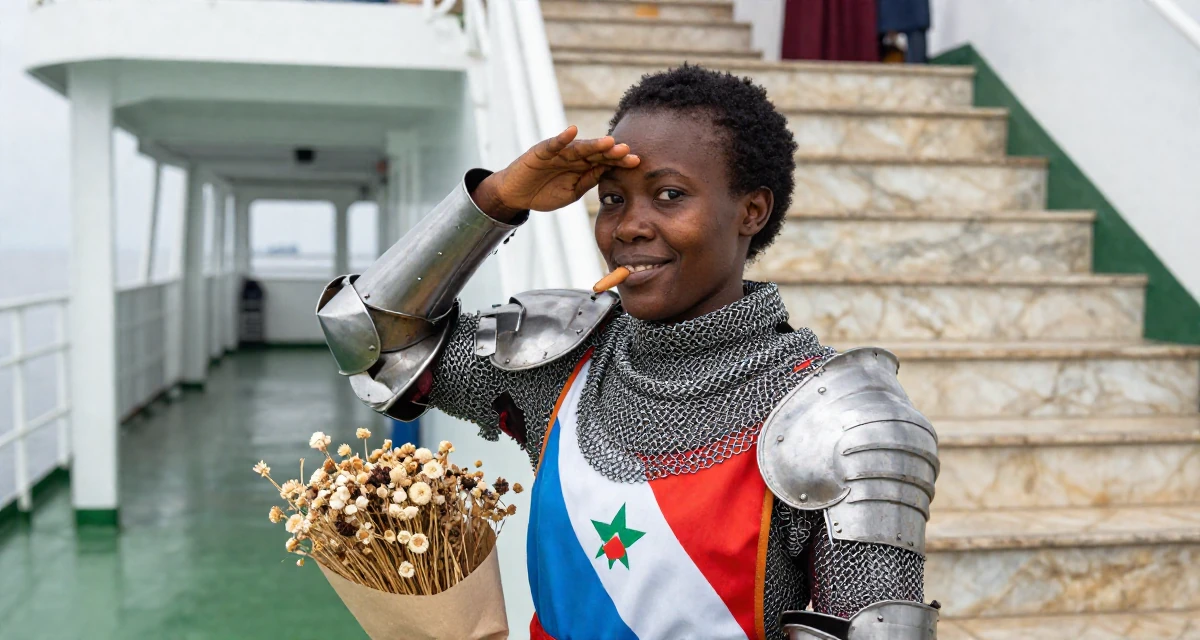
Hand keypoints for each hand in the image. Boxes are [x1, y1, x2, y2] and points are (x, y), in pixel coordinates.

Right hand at [472, 126, 638, 221]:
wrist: (516, 195)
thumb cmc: (544, 193)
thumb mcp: (572, 192)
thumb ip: (589, 180)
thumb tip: (610, 172)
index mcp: (582, 166)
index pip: (605, 162)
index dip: (619, 161)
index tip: (636, 162)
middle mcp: (573, 156)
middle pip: (596, 152)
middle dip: (611, 151)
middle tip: (627, 150)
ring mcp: (558, 152)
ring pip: (578, 147)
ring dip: (593, 144)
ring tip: (608, 142)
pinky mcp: (541, 151)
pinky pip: (553, 143)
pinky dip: (562, 138)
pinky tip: (572, 131)